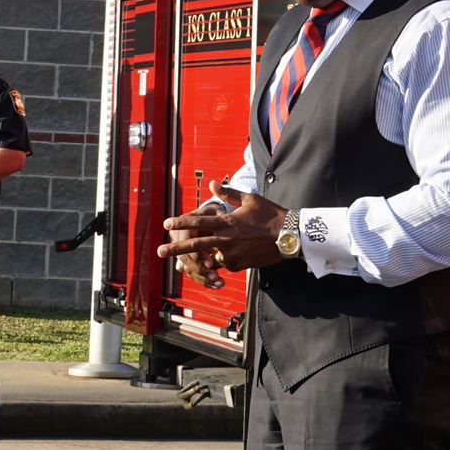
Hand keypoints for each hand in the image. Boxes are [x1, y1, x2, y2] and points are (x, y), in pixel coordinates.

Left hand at [159, 186, 289, 278]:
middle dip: (176, 248)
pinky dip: (217, 262)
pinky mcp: (238, 265)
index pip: (198, 221)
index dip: (181, 222)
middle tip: (159, 251)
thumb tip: (211, 184)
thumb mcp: (249, 200)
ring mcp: (231, 254)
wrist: (290, 237)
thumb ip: (228, 193)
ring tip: (183, 264)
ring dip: (197, 260)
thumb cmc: (270, 215)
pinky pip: (222, 264)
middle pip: (195, 245)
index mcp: (227, 222)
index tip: (166, 223)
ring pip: (208, 258)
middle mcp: (226, 239)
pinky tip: (219, 260)